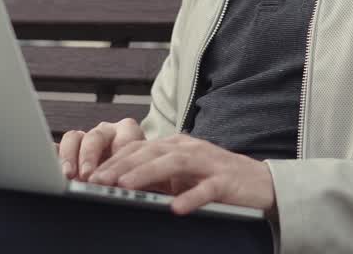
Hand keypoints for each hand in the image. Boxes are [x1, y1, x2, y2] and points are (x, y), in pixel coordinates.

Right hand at [57, 118, 144, 181]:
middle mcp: (106, 133)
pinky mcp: (67, 151)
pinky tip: (50, 171)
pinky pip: (55, 148)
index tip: (112, 173)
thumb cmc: (137, 178)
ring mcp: (85, 140)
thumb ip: (134, 179)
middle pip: (95, 136)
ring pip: (73, 138)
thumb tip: (124, 188)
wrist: (126, 183)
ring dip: (69, 157)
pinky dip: (52, 157)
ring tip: (68, 176)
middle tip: (87, 176)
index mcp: (128, 132)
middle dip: (89, 156)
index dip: (118, 153)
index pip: (125, 135)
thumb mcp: (141, 178)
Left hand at [88, 133, 275, 216]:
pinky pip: (207, 188)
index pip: (140, 148)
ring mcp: (209, 163)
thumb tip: (120, 188)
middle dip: (122, 165)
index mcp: (177, 145)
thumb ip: (157, 177)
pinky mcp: (227, 181)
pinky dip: (191, 197)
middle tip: (98, 181)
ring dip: (147, 173)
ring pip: (174, 163)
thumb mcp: (183, 176)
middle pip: (151, 151)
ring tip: (125, 186)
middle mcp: (190, 148)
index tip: (91, 174)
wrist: (261, 184)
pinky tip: (176, 208)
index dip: (115, 160)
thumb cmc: (217, 180)